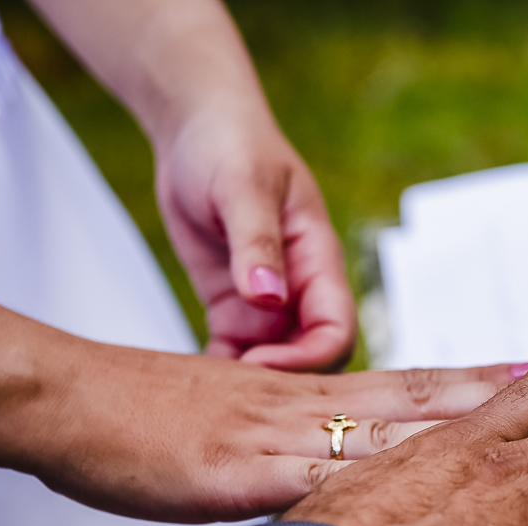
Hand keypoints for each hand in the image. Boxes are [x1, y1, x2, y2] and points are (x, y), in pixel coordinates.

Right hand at [0, 305, 510, 522]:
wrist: (82, 401)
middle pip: (440, 397)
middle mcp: (324, 406)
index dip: (507, 379)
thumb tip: (378, 468)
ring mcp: (289, 437)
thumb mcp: (262, 429)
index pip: (435, 384)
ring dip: (473, 430)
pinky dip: (380, 484)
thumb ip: (323, 447)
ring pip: (400, 428)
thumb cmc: (164, 419)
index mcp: (329, 394)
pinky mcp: (245, 472)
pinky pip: (325, 478)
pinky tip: (424, 500)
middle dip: (522, 392)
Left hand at [156, 103, 354, 371]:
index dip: (308, 359)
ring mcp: (268, 302)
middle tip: (227, 393)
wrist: (198, 130)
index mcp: (319, 261)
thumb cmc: (232, 144)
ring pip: (274, 365)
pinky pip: (235, 354)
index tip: (260, 362)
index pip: (337, 331)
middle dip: (280, 382)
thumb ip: (257, 242)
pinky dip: (219, 372)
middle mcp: (300, 289)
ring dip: (246, 384)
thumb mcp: (242, 185)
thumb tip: (270, 296)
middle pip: (313, 360)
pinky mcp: (234, 306)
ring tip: (204, 393)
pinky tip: (190, 380)